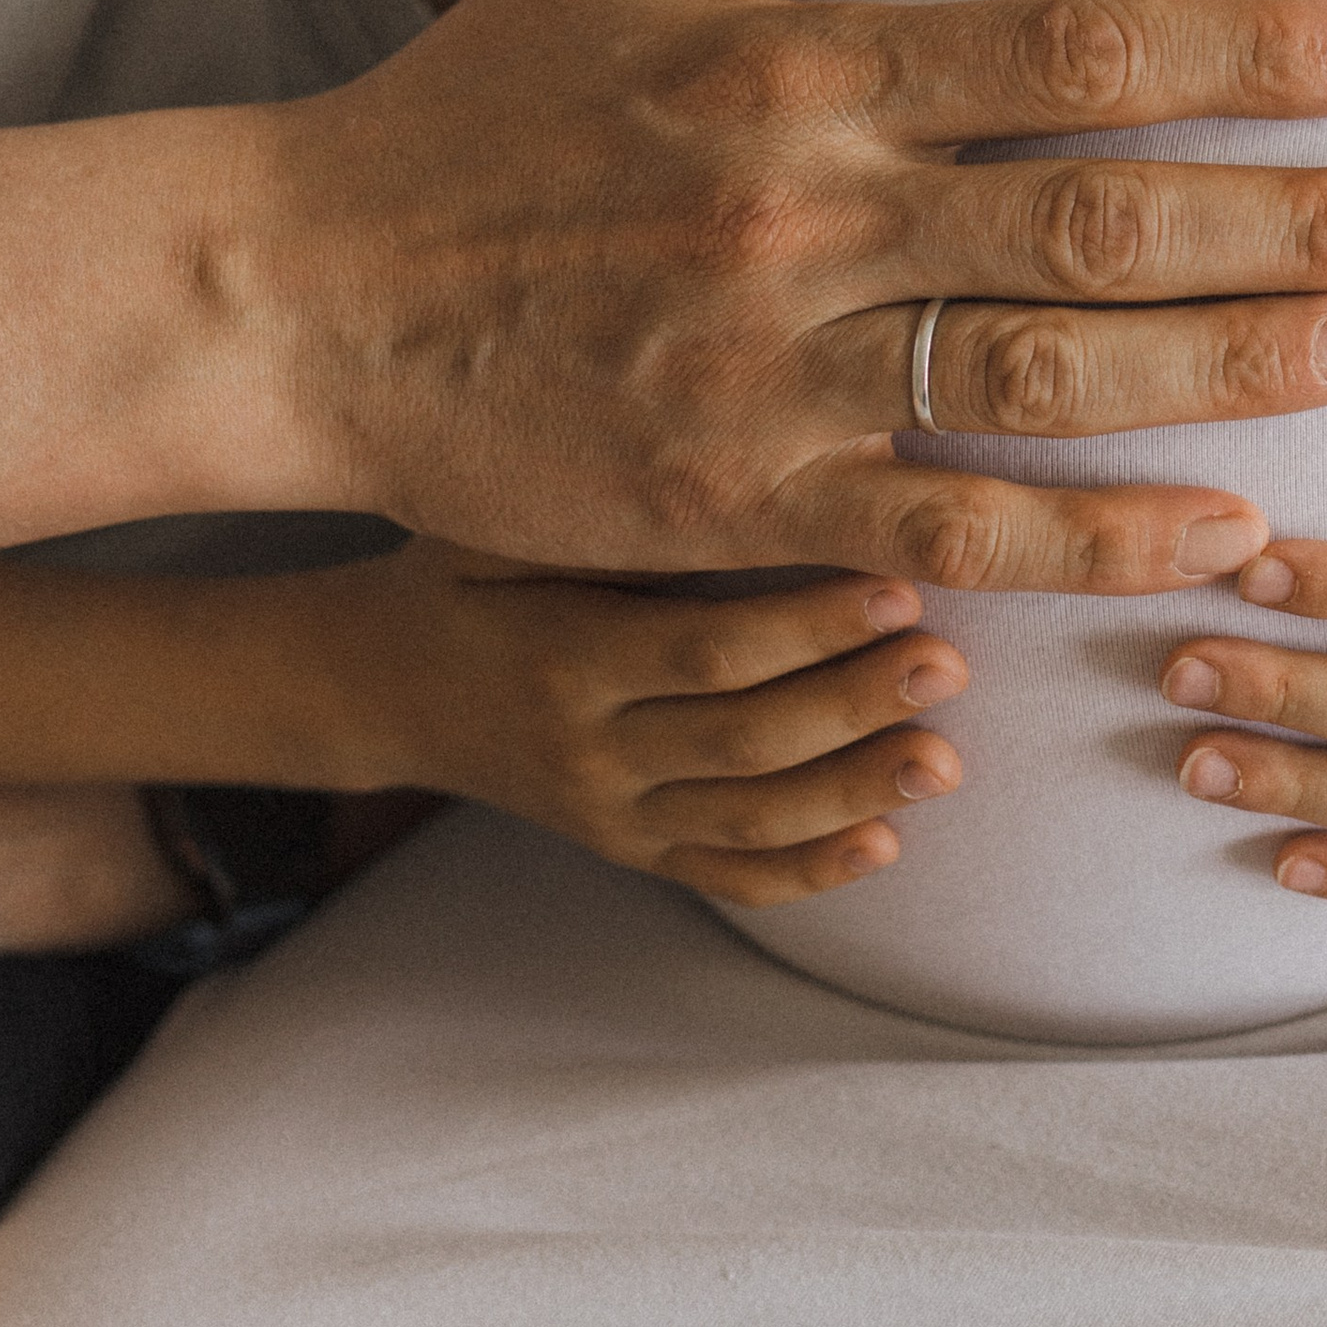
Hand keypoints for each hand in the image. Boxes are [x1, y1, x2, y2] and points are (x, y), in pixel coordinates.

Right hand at [243, 0, 1326, 590]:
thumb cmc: (472, 115)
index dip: (1244, 51)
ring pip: (1056, 367)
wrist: (307, 298)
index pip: (1073, 44)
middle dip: (1303, 213)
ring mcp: (782, 365)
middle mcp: (812, 211)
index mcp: (802, 66)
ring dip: (1240, 361)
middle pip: (1108, 210)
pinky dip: (1096, 532)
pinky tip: (1225, 527)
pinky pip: (955, 525)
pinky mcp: (746, 500)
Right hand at [309, 544, 972, 904]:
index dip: (807, 629)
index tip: (899, 586)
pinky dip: (810, 871)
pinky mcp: (627, 848)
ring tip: (948, 759)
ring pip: (750, 821)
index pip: (703, 653)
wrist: (374, 685)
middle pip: (743, 742)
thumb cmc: (457, 570)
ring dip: (856, 792)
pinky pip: (726, 876)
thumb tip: (752, 451)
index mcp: (559, 659)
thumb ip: (611, 503)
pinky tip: (887, 841)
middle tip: (952, 663)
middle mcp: (585, 751)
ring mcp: (608, 814)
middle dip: (856, 706)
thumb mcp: (501, 522)